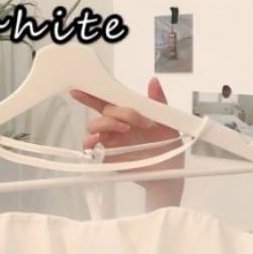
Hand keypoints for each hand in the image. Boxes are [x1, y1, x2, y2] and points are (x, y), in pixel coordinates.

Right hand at [69, 77, 184, 195]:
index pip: (107, 101)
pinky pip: (91, 148)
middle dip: (114, 112)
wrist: (171, 173)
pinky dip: (90, 143)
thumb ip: (159, 102)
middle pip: (102, 112)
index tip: (81, 87)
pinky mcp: (107, 158)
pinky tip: (98, 141)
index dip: (93, 93)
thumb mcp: (167, 123)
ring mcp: (111, 142)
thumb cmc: (168, 148)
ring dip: (105, 124)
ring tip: (124, 129)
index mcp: (127, 116)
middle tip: (130, 121)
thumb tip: (154, 81)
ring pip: (94, 127)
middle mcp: (116, 127)